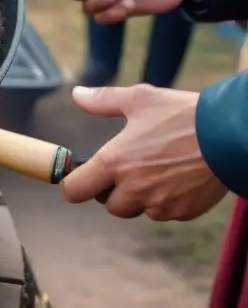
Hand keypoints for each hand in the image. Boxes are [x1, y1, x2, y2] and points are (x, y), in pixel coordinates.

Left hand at [61, 85, 227, 220]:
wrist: (232, 136)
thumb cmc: (183, 115)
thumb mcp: (141, 99)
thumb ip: (104, 100)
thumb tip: (77, 94)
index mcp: (114, 163)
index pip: (74, 191)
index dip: (75, 184)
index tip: (82, 176)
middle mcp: (133, 189)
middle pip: (109, 204)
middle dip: (115, 190)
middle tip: (132, 168)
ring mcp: (158, 204)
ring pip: (138, 210)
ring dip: (141, 197)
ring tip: (158, 170)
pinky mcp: (181, 212)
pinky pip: (164, 213)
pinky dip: (167, 201)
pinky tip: (179, 179)